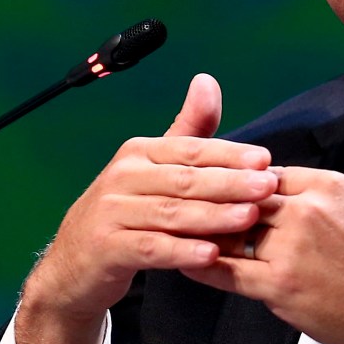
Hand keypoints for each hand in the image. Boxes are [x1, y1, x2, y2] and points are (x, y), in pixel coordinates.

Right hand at [16, 73, 277, 343]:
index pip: (189, 150)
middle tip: (268, 187)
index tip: (265, 160)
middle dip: (230, 183)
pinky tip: (211, 255)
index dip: (228, 154)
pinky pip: (150, 249)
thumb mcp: (155, 169)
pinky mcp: (107, 248)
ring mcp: (111, 212)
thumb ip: (188, 131)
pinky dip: (182, 252)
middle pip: (184, 180)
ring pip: (171, 213)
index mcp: (138, 153)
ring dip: (213, 216)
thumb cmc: (128, 211)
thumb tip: (207, 80)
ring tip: (249, 217)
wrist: (75, 262)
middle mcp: (122, 177)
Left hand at [183, 105, 343, 343]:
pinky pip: (227, 270)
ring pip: (231, 231)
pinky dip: (202, 262)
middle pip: (242, 196)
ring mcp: (289, 250)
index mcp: (328, 185)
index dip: (246, 180)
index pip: (267, 173)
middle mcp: (304, 212)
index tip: (230, 184)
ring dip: (205, 229)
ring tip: (175, 227)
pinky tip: (182, 257)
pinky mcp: (280, 287)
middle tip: (190, 202)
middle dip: (219, 201)